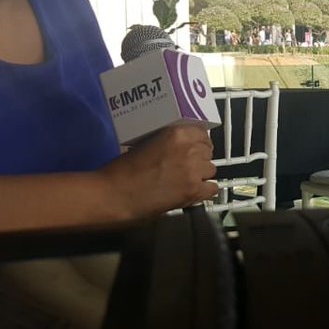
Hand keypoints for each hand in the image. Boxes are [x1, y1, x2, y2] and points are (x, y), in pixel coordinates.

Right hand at [102, 126, 217, 217]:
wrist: (115, 194)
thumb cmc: (123, 169)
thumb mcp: (147, 143)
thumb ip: (168, 141)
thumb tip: (180, 144)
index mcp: (177, 134)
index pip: (203, 133)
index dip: (198, 142)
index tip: (193, 147)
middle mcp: (190, 150)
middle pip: (208, 152)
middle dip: (199, 158)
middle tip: (186, 166)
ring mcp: (194, 172)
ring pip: (211, 170)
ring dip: (201, 174)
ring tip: (186, 179)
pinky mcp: (194, 192)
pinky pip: (212, 188)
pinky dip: (204, 190)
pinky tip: (193, 192)